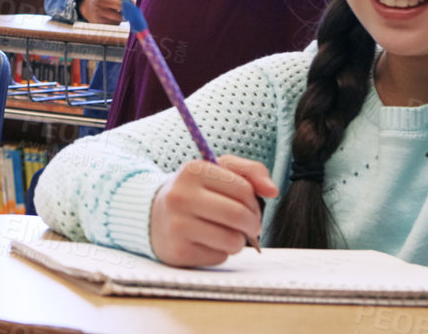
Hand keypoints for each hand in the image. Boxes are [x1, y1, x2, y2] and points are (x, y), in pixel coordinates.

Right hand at [78, 0, 130, 23]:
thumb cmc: (107, 0)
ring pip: (119, 17)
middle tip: (132, 13)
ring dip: (124, 18)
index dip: (132, 1)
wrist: (89, 8)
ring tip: (121, 16)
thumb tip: (136, 0)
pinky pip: (114, 24)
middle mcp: (101, 0)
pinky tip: (112, 20)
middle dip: (129, 10)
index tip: (135, 5)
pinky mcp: (99, 22)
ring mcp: (99, 11)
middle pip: (121, 5)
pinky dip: (117, 23)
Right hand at [149, 156, 277, 266]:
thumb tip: (273, 191)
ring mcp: (177, 225)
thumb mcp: (217, 171)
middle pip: (238, 215)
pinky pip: (219, 257)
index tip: (250, 205)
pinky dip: (222, 251)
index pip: (243, 189)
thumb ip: (250, 171)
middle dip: (253, 223)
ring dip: (239, 240)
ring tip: (229, 233)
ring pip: (232, 240)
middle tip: (251, 225)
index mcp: (192, 170)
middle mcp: (181, 196)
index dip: (255, 200)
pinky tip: (209, 242)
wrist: (154, 215)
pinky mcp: (178, 252)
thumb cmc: (195, 191)